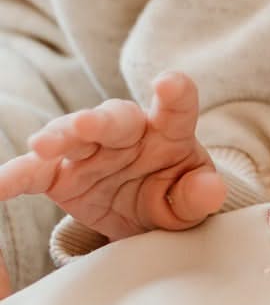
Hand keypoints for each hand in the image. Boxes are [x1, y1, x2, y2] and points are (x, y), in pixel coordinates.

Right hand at [0, 73, 227, 240]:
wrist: (143, 221)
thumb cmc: (173, 199)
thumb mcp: (190, 203)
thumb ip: (198, 196)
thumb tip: (212, 189)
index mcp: (169, 132)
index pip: (177, 107)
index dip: (176, 93)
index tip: (169, 83)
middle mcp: (127, 133)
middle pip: (113, 118)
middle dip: (97, 120)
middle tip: (84, 124)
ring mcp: (90, 151)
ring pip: (71, 135)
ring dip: (58, 137)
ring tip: (42, 146)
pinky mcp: (60, 175)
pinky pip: (35, 173)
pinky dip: (16, 178)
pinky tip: (0, 185)